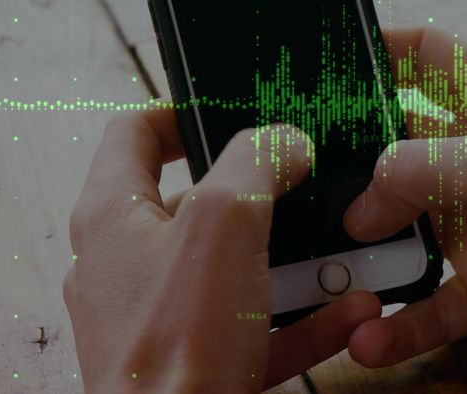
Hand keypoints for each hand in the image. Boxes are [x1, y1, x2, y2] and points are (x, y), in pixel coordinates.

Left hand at [64, 110, 381, 391]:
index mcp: (114, 215)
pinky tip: (351, 311)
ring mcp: (165, 315)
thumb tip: (284, 140)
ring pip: (242, 267)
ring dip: (301, 260)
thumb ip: (256, 163)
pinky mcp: (200, 358)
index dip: (185, 110)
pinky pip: (261, 324)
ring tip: (345, 251)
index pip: (136, 133)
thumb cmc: (176, 346)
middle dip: (268, 195)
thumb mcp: (224, 222)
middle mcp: (132, 263)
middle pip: (204, 203)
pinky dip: (307, 315)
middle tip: (308, 182)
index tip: (234, 108)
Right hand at [342, 27, 466, 391]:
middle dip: (355, 160)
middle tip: (305, 175)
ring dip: (369, 253)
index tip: (331, 55)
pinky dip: (397, 323)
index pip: (434, 56)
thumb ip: (422, 167)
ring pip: (406, 228)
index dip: (384, 47)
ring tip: (337, 268)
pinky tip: (372, 336)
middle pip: (404, 145)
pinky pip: (426, 304)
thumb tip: (364, 202)